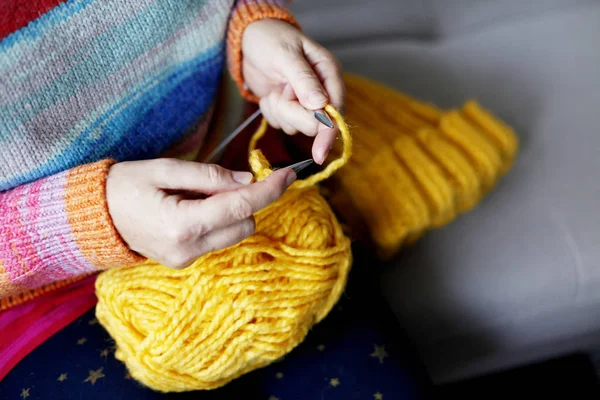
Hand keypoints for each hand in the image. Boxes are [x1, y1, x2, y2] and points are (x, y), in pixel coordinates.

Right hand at [106, 159, 295, 268]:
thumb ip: (208, 175)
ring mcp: (187, 260)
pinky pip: (219, 238)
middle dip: (247, 198)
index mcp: (181, 225)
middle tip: (224, 178)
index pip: (240, 207)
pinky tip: (195, 207)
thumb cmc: (124, 186)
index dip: (269, 189)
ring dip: (233, 210)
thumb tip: (247, 179)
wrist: (93, 217)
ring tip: (199, 194)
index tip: (289, 173)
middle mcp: (188, 250)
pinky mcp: (185, 262)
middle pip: (244, 223)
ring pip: (235, 233)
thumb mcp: (164, 169)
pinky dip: (219, 220)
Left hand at [242, 19, 344, 163]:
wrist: (249, 39)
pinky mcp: (289, 109)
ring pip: (296, 126)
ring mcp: (305, 102)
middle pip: (314, 124)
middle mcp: (322, 91)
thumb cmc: (270, 39)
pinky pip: (282, 124)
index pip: (336, 111)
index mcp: (329, 73)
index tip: (319, 154)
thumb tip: (320, 105)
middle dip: (292, 113)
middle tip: (280, 91)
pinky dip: (271, 112)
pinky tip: (270, 94)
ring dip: (280, 111)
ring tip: (275, 89)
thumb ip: (303, 80)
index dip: (328, 133)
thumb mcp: (286, 55)